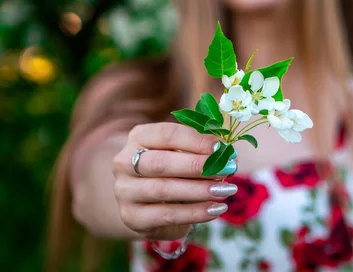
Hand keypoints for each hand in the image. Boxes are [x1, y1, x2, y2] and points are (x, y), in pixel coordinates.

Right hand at [112, 122, 237, 240]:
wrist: (147, 201)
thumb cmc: (173, 168)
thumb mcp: (183, 152)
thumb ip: (201, 149)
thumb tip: (228, 155)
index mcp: (139, 137)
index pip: (167, 134)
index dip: (196, 140)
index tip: (222, 148)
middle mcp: (124, 162)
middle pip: (160, 163)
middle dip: (196, 166)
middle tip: (226, 169)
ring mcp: (125, 191)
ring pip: (163, 190)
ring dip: (199, 191)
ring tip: (225, 190)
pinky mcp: (132, 217)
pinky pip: (166, 215)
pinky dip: (194, 213)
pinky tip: (216, 209)